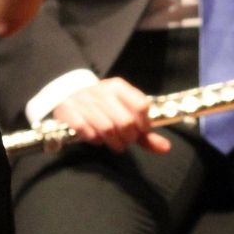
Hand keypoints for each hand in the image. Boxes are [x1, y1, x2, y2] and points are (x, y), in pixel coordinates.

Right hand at [51, 78, 171, 153]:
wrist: (68, 93)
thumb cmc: (102, 107)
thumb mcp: (124, 113)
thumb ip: (145, 132)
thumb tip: (166, 147)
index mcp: (118, 87)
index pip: (141, 105)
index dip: (144, 124)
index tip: (140, 131)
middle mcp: (102, 90)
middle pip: (126, 121)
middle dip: (128, 137)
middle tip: (125, 141)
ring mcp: (84, 99)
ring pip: (107, 128)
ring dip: (112, 142)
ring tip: (112, 142)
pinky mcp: (68, 110)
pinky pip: (86, 131)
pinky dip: (94, 140)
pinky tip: (95, 138)